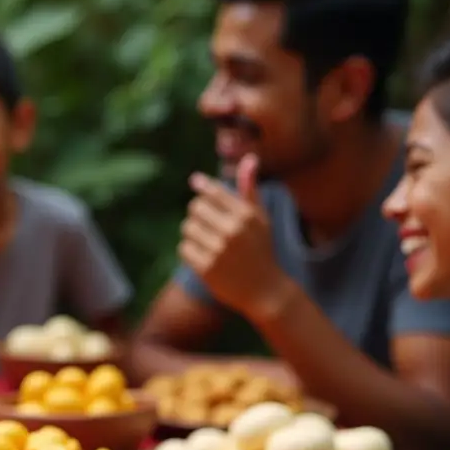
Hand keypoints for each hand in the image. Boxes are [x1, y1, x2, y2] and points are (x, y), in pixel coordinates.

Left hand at [179, 154, 294, 321]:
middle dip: (198, 214)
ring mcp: (219, 250)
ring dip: (193, 233)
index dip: (202, 186)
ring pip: (187, 228)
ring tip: (208, 242)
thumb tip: (248, 158)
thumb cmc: (261, 250)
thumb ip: (250, 190)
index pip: (214, 191)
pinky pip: (184, 248)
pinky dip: (190, 251)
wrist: (265, 291)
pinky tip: (204, 257)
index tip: (195, 182)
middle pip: (195, 207)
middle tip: (208, 223)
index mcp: (246, 215)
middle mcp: (233, 230)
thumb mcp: (261, 219)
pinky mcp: (206, 268)